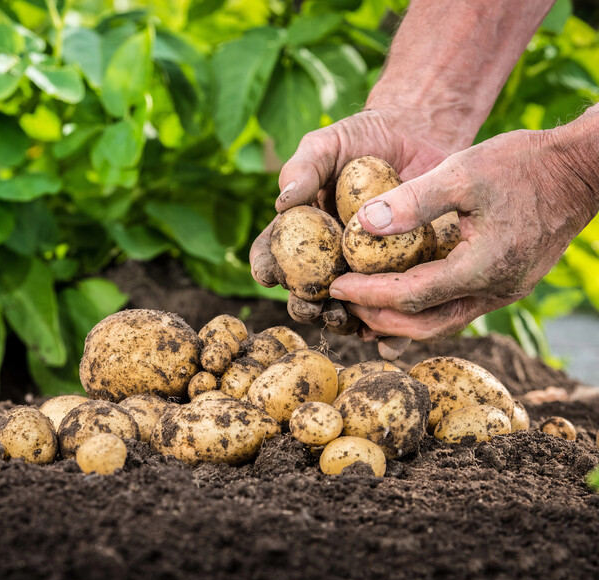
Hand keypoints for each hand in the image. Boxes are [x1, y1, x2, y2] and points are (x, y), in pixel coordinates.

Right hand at [250, 107, 459, 357]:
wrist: (419, 135)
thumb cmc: (362, 137)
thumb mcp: (327, 143)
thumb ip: (303, 168)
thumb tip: (282, 202)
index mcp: (301, 232)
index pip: (273, 254)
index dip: (266, 267)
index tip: (269, 274)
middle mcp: (328, 257)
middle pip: (306, 292)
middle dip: (304, 305)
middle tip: (311, 304)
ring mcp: (365, 271)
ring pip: (346, 308)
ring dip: (342, 321)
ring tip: (346, 320)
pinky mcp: (402, 276)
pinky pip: (393, 310)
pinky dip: (390, 332)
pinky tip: (388, 339)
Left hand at [328, 125, 598, 341]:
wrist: (580, 170)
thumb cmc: (523, 164)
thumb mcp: (464, 171)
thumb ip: (414, 200)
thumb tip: (363, 224)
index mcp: (483, 267)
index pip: (411, 296)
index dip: (368, 294)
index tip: (335, 285)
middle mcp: (495, 291)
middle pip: (423, 324)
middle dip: (377, 317)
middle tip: (342, 301)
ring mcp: (502, 293)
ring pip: (440, 324)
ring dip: (398, 321)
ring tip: (361, 307)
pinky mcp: (504, 286)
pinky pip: (454, 310)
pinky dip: (421, 310)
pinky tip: (397, 301)